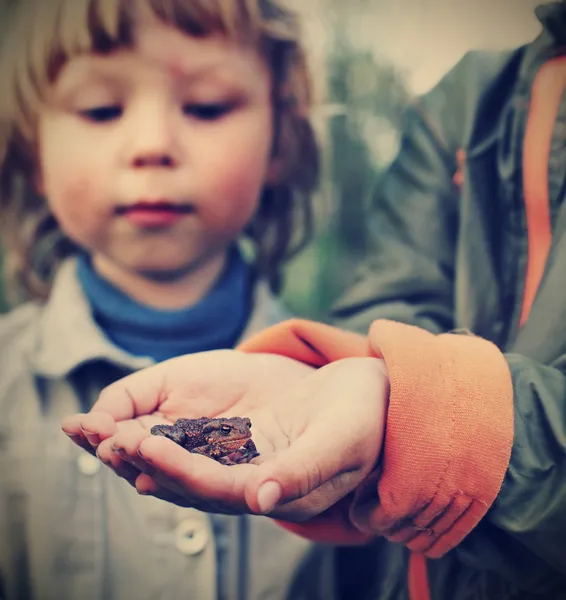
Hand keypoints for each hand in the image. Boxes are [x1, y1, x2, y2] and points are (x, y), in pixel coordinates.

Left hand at [62, 350, 388, 521]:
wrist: (372, 401)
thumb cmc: (365, 421)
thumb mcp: (342, 442)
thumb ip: (303, 472)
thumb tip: (261, 499)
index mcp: (280, 491)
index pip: (218, 489)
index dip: (178, 472)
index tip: (140, 447)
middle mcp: (255, 483)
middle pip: (188, 481)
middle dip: (142, 460)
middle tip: (96, 436)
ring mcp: (246, 462)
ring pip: (183, 462)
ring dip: (140, 447)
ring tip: (95, 428)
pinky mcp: (242, 441)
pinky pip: (194, 440)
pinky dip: (162, 431)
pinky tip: (132, 416)